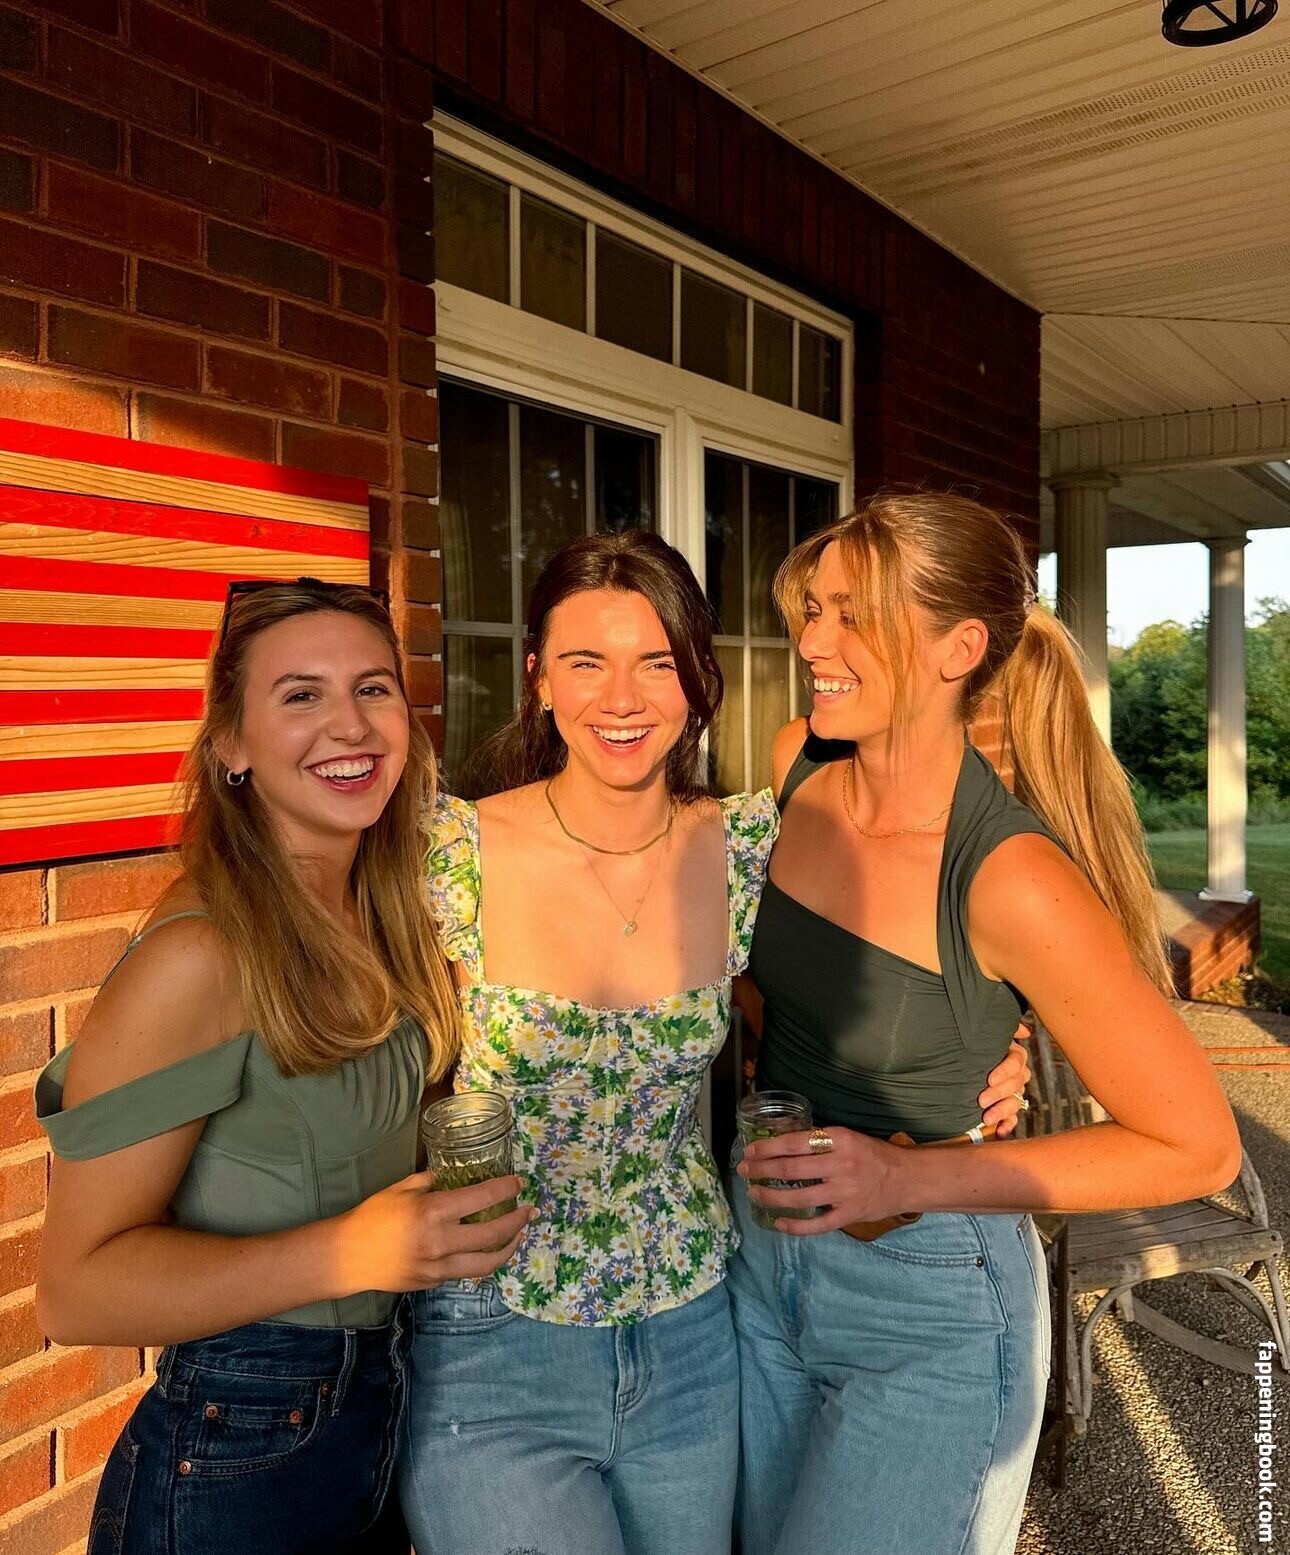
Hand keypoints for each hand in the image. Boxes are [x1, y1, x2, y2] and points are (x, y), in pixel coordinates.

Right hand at [334, 1171, 532, 1293]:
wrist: (347, 1257)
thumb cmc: (373, 1216)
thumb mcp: (403, 1188)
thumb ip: (433, 1181)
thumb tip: (457, 1174)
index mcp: (433, 1212)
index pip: (482, 1198)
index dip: (505, 1189)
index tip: (518, 1183)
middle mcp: (440, 1242)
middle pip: (493, 1234)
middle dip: (517, 1221)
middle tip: (530, 1211)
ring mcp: (438, 1268)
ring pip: (486, 1264)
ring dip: (508, 1248)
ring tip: (518, 1235)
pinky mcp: (433, 1284)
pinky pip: (464, 1272)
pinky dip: (479, 1260)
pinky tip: (486, 1249)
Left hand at [736, 1128, 909, 1234]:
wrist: (907, 1179)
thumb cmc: (873, 1155)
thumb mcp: (848, 1137)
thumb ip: (820, 1142)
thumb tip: (781, 1146)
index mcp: (839, 1140)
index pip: (794, 1143)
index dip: (767, 1148)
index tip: (749, 1151)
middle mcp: (841, 1165)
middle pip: (791, 1169)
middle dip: (762, 1170)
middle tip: (743, 1171)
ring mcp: (845, 1193)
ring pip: (800, 1197)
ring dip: (772, 1196)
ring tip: (754, 1194)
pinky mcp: (849, 1215)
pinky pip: (818, 1224)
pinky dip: (796, 1226)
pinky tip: (779, 1224)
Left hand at [978, 1023, 1032, 1137]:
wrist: (952, 1065)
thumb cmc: (969, 1045)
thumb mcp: (981, 1033)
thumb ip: (1001, 1027)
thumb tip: (1025, 1031)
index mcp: (1011, 1054)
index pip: (1016, 1061)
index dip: (1006, 1070)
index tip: (989, 1079)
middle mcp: (1014, 1074)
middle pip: (1016, 1083)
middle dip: (999, 1093)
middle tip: (981, 1099)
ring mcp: (1011, 1092)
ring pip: (1015, 1102)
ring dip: (1002, 1111)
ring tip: (986, 1118)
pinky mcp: (1005, 1108)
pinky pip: (1012, 1118)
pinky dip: (1006, 1125)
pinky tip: (998, 1131)